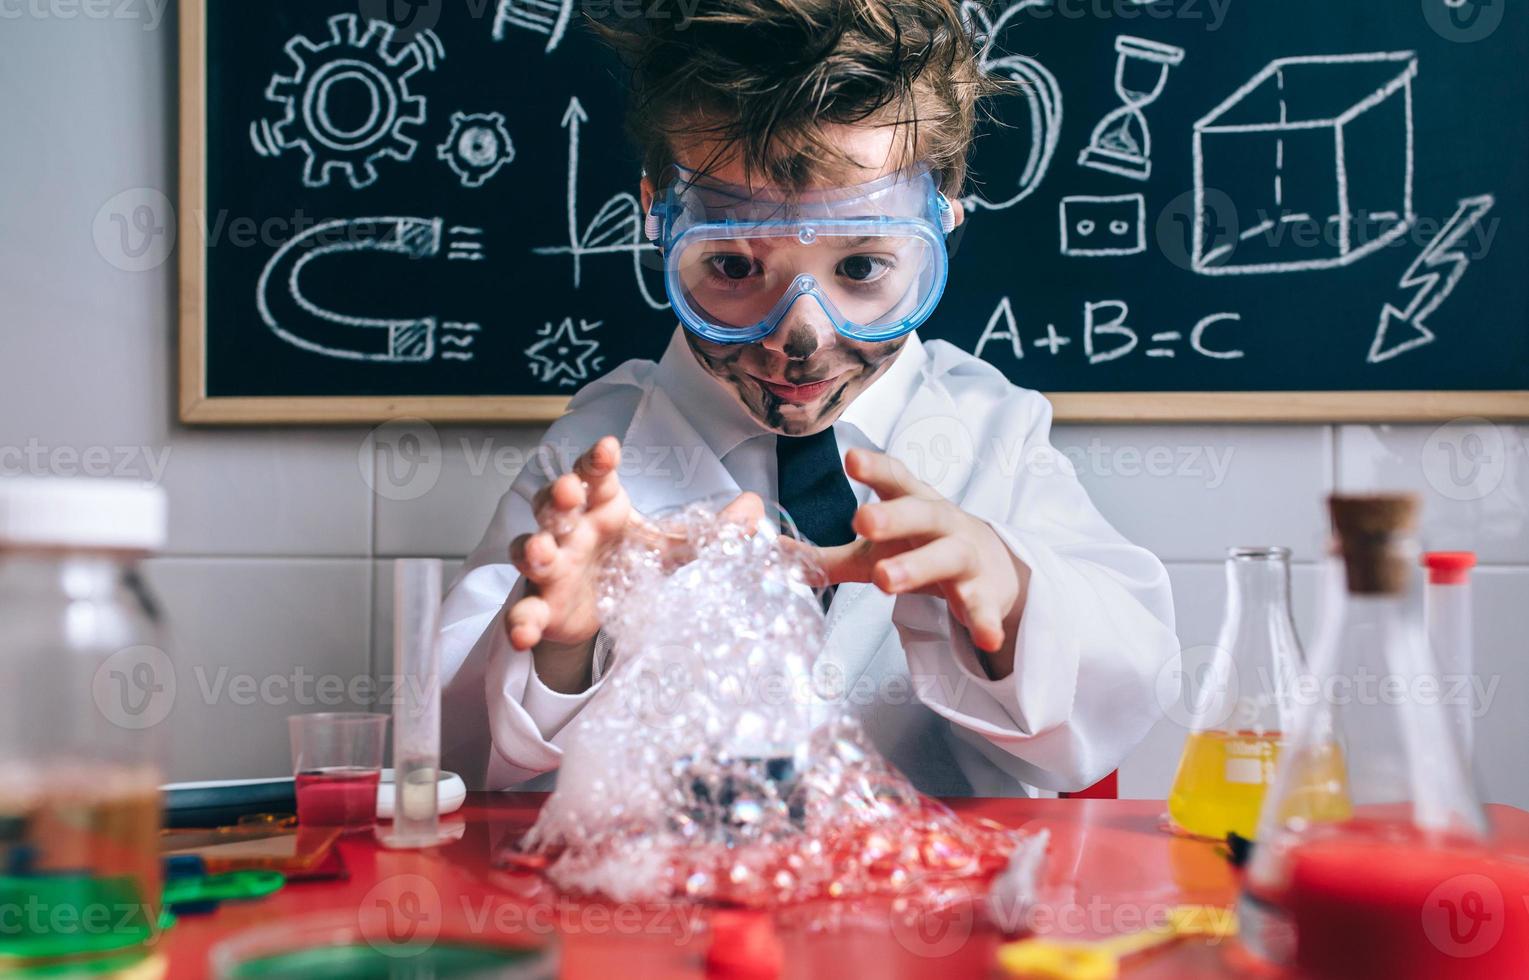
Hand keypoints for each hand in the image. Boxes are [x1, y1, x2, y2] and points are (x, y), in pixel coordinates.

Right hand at [506, 435, 762, 655]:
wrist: (604, 611)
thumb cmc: (634, 564)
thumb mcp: (678, 551)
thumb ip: (716, 535)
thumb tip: (757, 508)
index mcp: (604, 506)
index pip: (595, 474)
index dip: (597, 460)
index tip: (609, 449)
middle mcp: (571, 529)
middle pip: (554, 503)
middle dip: (558, 495)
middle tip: (571, 494)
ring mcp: (550, 567)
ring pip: (529, 549)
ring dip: (532, 549)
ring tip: (543, 554)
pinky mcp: (541, 606)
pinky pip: (524, 611)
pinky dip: (520, 620)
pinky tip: (523, 632)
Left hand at [815, 450, 1029, 672]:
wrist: (990, 565)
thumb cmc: (918, 547)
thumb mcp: (874, 548)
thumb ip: (825, 555)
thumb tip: (771, 555)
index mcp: (912, 502)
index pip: (895, 478)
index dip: (875, 467)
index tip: (851, 457)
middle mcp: (941, 522)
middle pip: (919, 513)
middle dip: (892, 516)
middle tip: (860, 521)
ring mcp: (965, 556)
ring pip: (944, 556)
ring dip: (917, 566)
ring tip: (886, 581)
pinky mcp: (985, 592)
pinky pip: (983, 607)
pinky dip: (984, 621)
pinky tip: (985, 638)